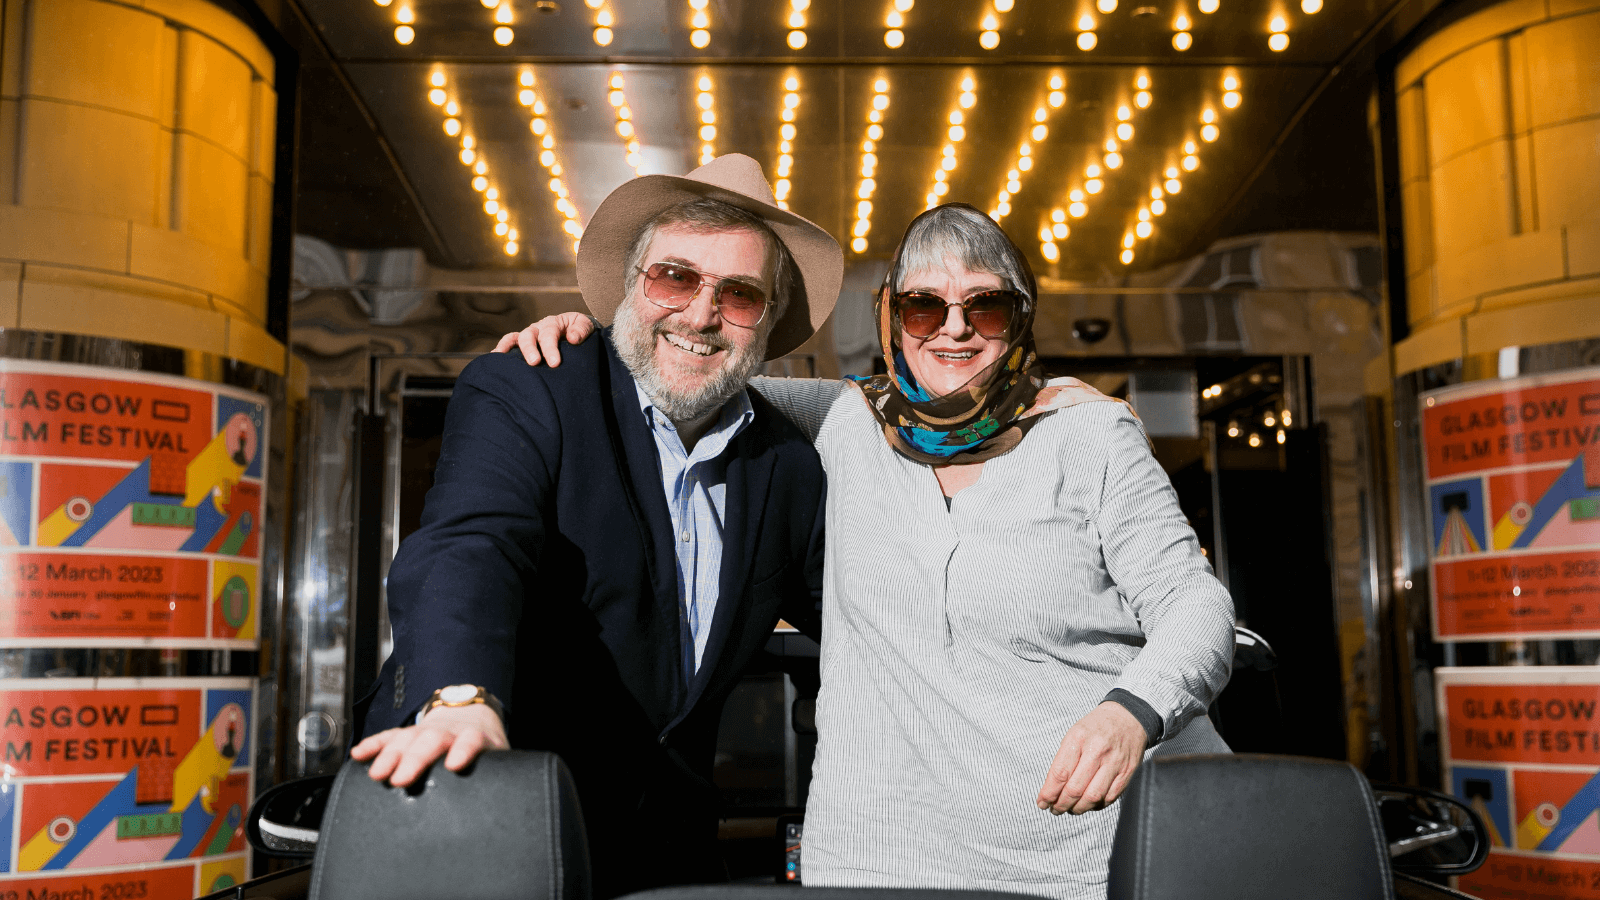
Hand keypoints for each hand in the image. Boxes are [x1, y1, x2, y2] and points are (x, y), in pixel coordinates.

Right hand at [349, 703, 507, 786]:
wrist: (474, 717)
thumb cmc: (484, 748)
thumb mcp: (497, 759)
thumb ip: (495, 778)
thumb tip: (496, 812)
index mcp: (474, 737)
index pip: (471, 740)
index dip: (464, 750)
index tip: (454, 765)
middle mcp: (448, 731)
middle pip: (432, 740)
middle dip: (415, 759)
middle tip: (400, 780)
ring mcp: (426, 730)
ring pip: (407, 738)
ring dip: (390, 755)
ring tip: (377, 774)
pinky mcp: (408, 732)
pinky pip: (389, 736)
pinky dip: (374, 745)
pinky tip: (359, 754)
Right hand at [493, 312, 595, 365]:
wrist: (578, 332)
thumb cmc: (581, 331)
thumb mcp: (586, 327)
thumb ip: (581, 331)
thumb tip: (572, 338)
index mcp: (554, 323)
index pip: (549, 334)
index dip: (550, 348)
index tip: (554, 363)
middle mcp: (539, 327)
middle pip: (529, 336)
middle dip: (530, 350)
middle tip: (535, 363)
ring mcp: (530, 335)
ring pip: (516, 338)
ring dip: (509, 349)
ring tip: (505, 362)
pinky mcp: (524, 343)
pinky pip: (510, 342)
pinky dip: (501, 349)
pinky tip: (495, 360)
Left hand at [1036, 701, 1147, 814]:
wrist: (1127, 717)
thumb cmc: (1095, 728)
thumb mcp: (1074, 734)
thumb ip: (1063, 760)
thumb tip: (1052, 789)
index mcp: (1078, 738)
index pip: (1060, 773)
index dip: (1049, 793)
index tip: (1042, 803)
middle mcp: (1096, 751)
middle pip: (1075, 789)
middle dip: (1061, 805)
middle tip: (1055, 809)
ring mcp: (1114, 763)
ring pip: (1092, 797)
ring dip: (1078, 809)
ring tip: (1071, 809)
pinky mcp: (1127, 772)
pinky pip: (1109, 797)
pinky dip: (1096, 805)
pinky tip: (1089, 803)